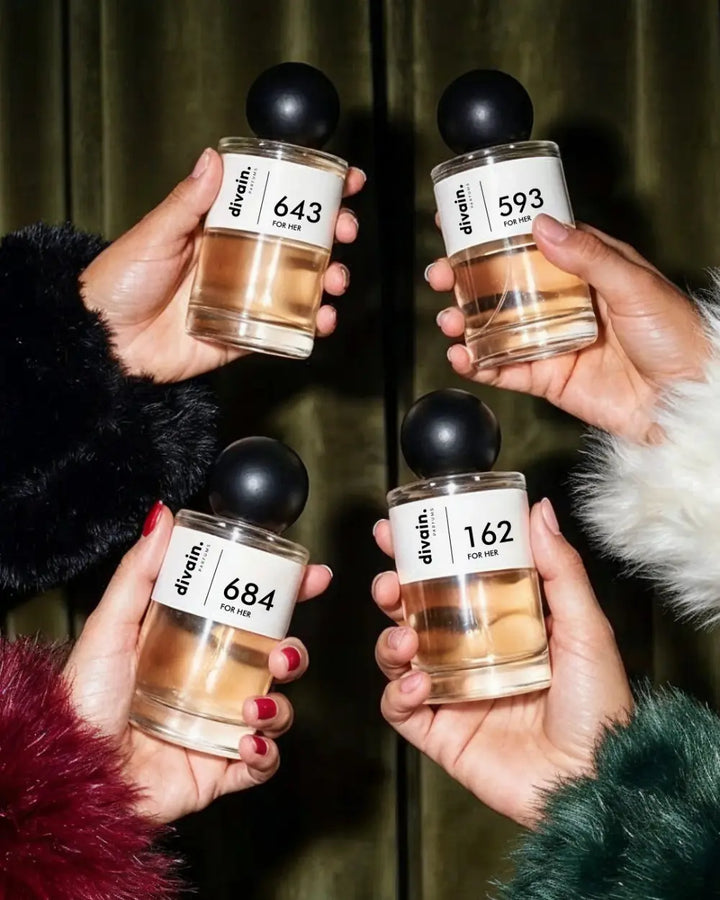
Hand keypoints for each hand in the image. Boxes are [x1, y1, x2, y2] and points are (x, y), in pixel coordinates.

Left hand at [64, 503, 330, 823]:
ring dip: (279, 706)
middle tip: (281, 652)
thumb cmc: (84, 701)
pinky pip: (262, 761)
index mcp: (194, 645)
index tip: (313, 576)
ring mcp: (220, 726)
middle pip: (276, 660)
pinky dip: (265, 752)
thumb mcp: (110, 626)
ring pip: (278, 709)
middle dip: (294, 653)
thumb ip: (138, 573)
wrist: (77, 773)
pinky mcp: (220, 768)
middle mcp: (213, 683)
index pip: (252, 614)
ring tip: (253, 706)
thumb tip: (163, 517)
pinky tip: (247, 741)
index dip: (289, 595)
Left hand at [82, 148, 365, 381]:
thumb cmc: (119, 284)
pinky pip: (286, 330)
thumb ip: (186, 203)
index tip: (342, 180)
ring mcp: (245, 298)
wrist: (105, 344)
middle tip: (344, 230)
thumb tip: (212, 159)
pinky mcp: (245, 335)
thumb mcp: (153, 235)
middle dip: (332, 234)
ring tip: (335, 280)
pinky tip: (321, 319)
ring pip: (301, 285)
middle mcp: (238, 261)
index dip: (311, 191)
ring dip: (329, 280)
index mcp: (219, 230)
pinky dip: (311, 326)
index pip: (273, 203)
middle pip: (298, 242)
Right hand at [372, 499, 632, 826]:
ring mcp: (451, 691)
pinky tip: (418, 683)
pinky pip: (400, 707)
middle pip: (413, 612)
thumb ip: (560, 569)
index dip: (421, 554)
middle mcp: (469, 653)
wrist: (595, 782)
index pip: (450, 579)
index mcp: (500, 623)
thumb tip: (539, 511)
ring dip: (389, 640)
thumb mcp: (586, 628)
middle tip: (389, 582)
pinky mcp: (439, 731)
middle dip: (391, 591)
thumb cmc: (599, 707)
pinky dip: (397, 691)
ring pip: (397, 655)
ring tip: (404, 639)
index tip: (399, 529)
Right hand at [429, 214, 707, 442]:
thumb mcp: (635, 285)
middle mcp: (563, 302)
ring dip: (466, 323)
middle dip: (465, 281)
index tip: (456, 225)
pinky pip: (505, 370)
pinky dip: (478, 365)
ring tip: (450, 321)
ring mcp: (551, 340)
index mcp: (584, 269)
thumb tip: (543, 226)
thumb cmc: (676, 336)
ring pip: (496, 328)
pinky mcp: (548, 378)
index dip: (491, 234)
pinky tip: (462, 357)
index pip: (530, 244)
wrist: (682, 402)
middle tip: (440, 276)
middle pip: (502, 286)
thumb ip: (588, 256)